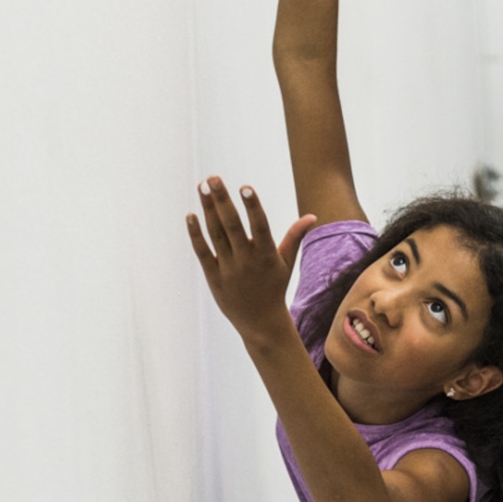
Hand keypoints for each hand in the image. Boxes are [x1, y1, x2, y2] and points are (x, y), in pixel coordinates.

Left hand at [185, 176, 322, 340]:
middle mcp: (247, 260)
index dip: (252, 205)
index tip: (245, 186)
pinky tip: (190, 215)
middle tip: (213, 178)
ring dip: (208, 209)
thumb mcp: (286, 262)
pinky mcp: (214, 277)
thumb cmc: (274, 287)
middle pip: (232, 225)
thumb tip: (312, 216)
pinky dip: (196, 234)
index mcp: (267, 254)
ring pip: (216, 234)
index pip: (260, 225)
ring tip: (202, 186)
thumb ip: (295, 236)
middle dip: (222, 200)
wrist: (261, 322)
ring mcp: (229, 269)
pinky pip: (203, 252)